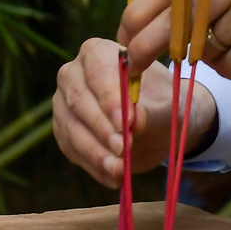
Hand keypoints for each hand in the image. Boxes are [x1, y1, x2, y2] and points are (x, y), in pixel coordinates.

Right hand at [51, 38, 214, 187]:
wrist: (157, 121)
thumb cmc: (162, 102)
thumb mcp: (166, 105)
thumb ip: (151, 111)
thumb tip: (135, 121)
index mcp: (99, 53)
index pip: (97, 71)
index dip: (109, 97)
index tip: (126, 123)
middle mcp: (74, 74)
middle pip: (78, 99)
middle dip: (101, 128)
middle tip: (123, 149)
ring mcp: (64, 103)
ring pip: (71, 128)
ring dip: (95, 153)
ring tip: (120, 170)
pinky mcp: (64, 131)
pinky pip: (72, 149)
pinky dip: (93, 166)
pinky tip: (113, 177)